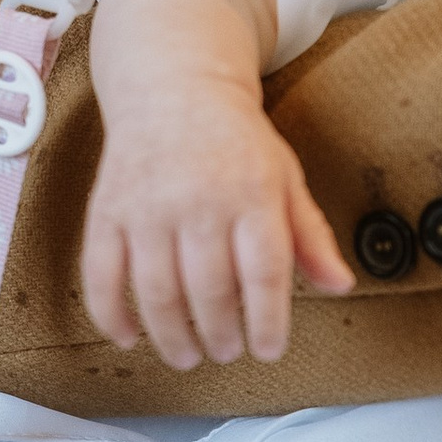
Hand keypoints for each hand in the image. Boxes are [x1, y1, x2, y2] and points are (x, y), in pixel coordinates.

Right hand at [82, 77, 352, 367]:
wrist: (174, 88)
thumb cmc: (235, 141)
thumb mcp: (286, 179)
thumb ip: (310, 236)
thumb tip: (340, 285)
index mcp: (252, 193)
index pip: (264, 273)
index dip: (267, 322)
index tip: (268, 350)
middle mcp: (198, 200)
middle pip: (210, 290)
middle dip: (222, 335)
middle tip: (229, 351)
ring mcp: (147, 207)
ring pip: (157, 292)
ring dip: (172, 336)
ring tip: (189, 353)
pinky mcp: (106, 212)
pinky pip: (101, 275)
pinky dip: (111, 315)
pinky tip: (129, 336)